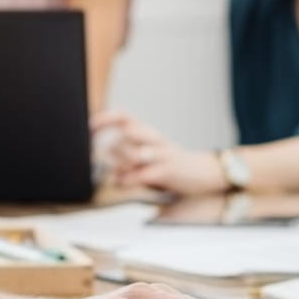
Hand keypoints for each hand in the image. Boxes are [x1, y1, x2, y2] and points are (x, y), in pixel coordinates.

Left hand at [91, 111, 226, 195]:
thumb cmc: (175, 164)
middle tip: (103, 158)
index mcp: (149, 133)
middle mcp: (155, 139)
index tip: (90, 126)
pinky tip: (122, 182)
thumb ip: (130, 153)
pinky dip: (129, 178)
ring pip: (134, 151)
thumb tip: (105, 155)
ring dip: (120, 162)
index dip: (106, 119)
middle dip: (112, 146)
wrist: (207, 172)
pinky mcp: (168, 170)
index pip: (125, 117)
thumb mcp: (153, 153)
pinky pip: (144, 173)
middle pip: (127, 132)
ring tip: (115, 172)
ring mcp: (162, 154)